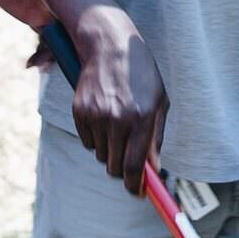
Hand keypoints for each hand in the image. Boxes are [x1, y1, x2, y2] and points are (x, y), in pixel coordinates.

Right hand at [71, 10, 168, 192]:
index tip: (138, 193)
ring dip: (109, 150)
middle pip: (113, 167)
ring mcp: (95, 115)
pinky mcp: (79, 111)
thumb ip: (156, 137)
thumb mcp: (159, 101)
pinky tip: (104, 117)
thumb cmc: (140, 73)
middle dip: (122, 169)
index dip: (134, 186)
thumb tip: (153, 169)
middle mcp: (116, 119)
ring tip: (118, 126)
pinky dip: (96, 138)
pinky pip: (87, 141)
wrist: (108, 44)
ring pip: (100, 154)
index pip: (132, 167)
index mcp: (140, 118)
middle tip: (129, 159)